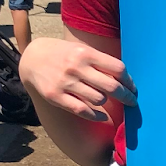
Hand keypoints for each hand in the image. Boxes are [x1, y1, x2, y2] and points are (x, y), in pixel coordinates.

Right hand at [19, 38, 135, 123]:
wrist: (32, 58)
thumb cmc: (63, 54)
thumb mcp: (81, 50)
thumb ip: (100, 61)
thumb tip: (125, 78)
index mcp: (86, 53)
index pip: (118, 69)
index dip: (129, 81)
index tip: (133, 88)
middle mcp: (77, 67)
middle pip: (112, 86)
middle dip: (127, 96)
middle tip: (132, 101)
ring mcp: (66, 83)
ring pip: (99, 99)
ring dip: (109, 104)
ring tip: (112, 104)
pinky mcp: (56, 96)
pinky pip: (82, 110)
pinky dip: (96, 116)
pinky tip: (102, 116)